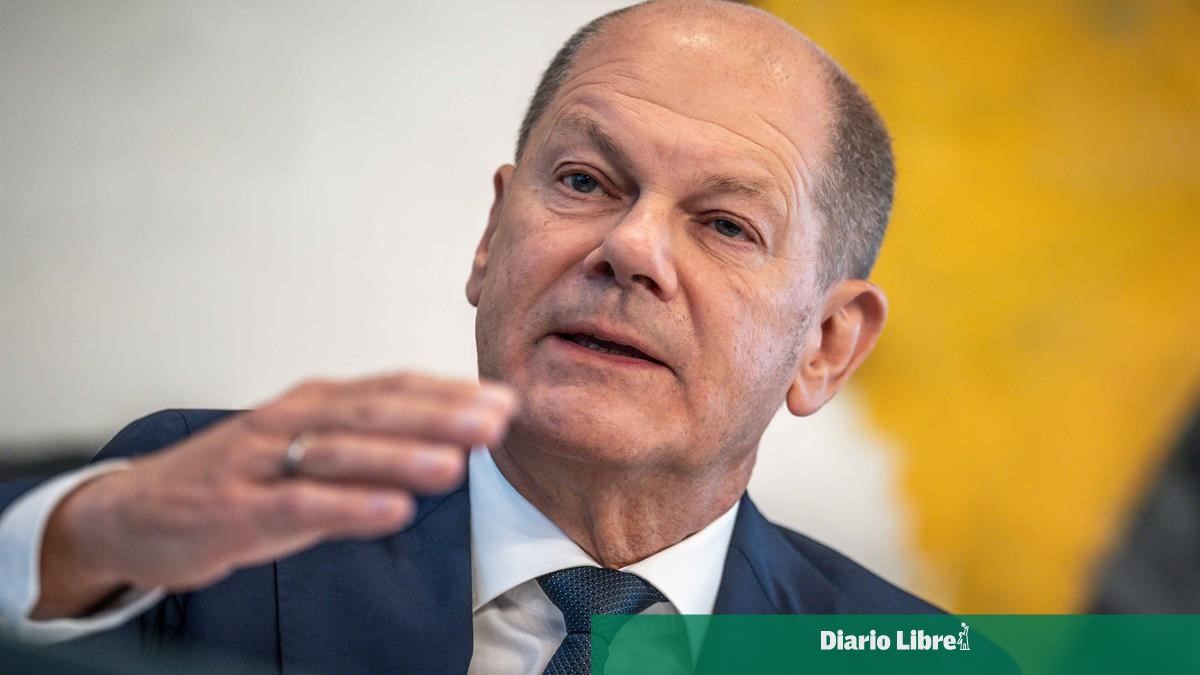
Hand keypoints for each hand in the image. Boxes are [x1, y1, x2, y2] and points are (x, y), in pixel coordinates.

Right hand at [33, 373, 516, 618]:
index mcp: (314, 404)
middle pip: (374, 412)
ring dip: (402, 454)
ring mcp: (261, 462)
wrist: (136, 512)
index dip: (448, 394)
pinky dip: (349, 505)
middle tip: (496, 420)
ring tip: (456, 461)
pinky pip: (299, 503)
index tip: (504, 401)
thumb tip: (453, 446)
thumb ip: (373, 454)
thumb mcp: (310, 459)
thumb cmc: (237, 482)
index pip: (391, 389)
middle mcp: (291, 421)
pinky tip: (393, 510)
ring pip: (340, 451)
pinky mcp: (237, 508)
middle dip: (440, 415)